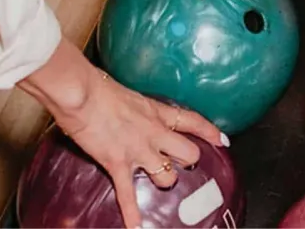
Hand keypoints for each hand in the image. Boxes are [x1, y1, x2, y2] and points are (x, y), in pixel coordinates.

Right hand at [20, 41, 226, 228]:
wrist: (82, 94)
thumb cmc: (99, 89)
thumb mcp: (130, 97)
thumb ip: (138, 111)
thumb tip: (135, 115)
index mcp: (157, 112)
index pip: (192, 122)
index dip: (209, 132)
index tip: (222, 140)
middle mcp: (154, 133)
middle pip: (189, 154)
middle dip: (187, 161)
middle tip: (180, 163)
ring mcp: (138, 150)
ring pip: (167, 177)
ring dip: (163, 181)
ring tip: (157, 181)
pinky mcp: (118, 163)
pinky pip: (128, 194)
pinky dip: (132, 213)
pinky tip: (137, 227)